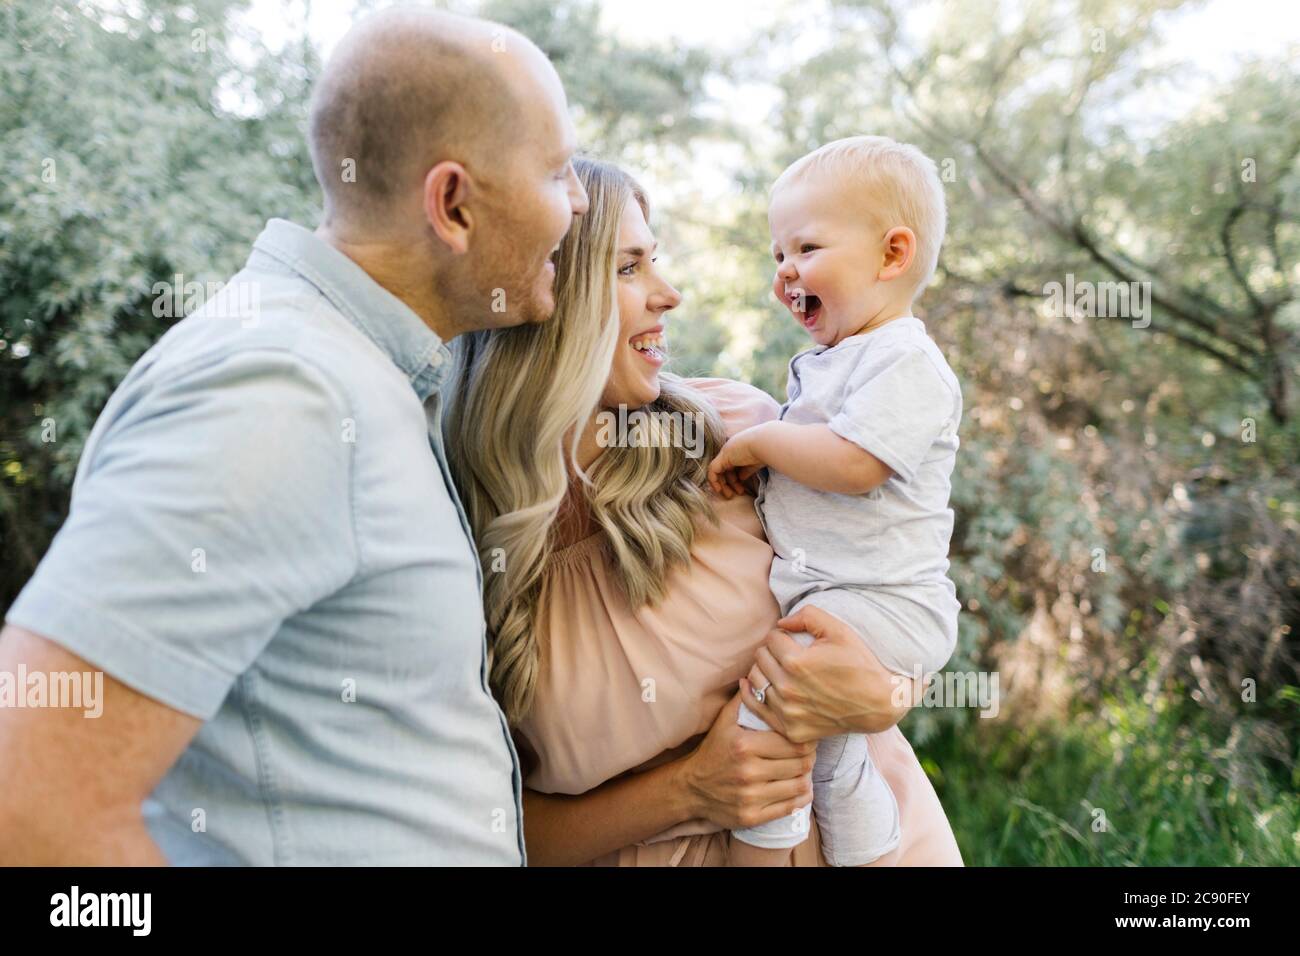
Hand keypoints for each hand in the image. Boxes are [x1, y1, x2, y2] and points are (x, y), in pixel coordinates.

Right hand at [675, 693, 814, 830]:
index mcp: (744, 745)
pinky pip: (790, 807)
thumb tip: (759, 675)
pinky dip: (801, 797)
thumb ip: (745, 699)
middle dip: (808, 757)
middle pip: (799, 763)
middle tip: (808, 753)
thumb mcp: (724, 721)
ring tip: (803, 769)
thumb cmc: (714, 750)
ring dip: (805, 776)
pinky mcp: (752, 816)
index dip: (805, 739)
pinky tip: (800, 787)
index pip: (793, 742)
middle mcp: (747, 771)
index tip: (806, 737)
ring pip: (798, 785)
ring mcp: (750, 796)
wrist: (691, 787)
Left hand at [707, 426, 764, 499]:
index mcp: (737, 451)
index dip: (733, 480)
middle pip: (723, 470)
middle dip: (726, 484)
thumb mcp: (754, 464)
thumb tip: (741, 478)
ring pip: (717, 471)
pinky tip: (719, 489)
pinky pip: (712, 470)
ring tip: (729, 495)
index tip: (740, 490)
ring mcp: (725, 453)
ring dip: (722, 485)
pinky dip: (714, 481)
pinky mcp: (723, 457)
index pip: (730, 467)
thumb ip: (746, 470)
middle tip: (731, 495)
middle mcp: (729, 451)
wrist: (764, 444)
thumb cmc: (764, 452)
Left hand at [739, 605, 917, 742]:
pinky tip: (758, 685)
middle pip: (760, 657)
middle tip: (786, 652)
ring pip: (755, 680)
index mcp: (796, 662)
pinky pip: (756, 707)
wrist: (878, 703)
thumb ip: (807, 616)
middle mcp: (788, 689)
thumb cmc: (859, 663)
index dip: (782, 634)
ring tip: (777, 667)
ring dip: (763, 669)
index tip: (793, 638)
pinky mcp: (790, 729)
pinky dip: (753, 694)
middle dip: (771, 650)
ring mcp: (788, 712)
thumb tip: (781, 622)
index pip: (771, 638)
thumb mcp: (839, 630)